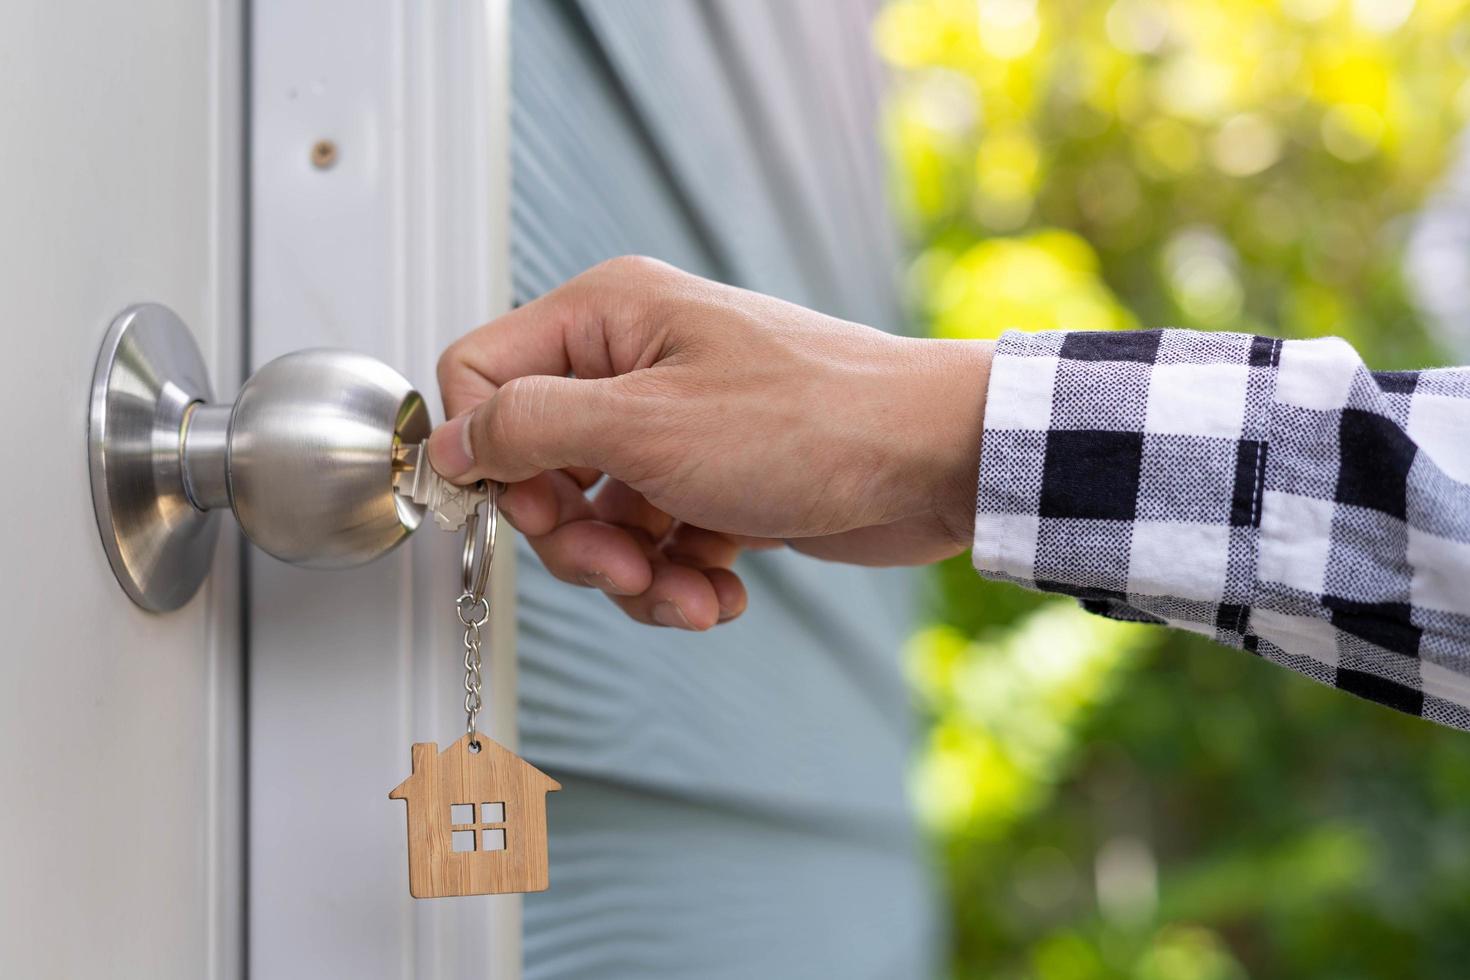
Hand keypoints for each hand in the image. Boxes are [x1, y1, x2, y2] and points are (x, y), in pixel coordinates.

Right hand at [428, 256, 992, 630]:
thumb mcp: (644, 425)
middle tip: (620, 564)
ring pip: (596, 519)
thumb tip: (448, 440)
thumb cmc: (813, 421)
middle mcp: (634, 365)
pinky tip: (722, 590)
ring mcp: (675, 427)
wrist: (933, 461)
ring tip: (688, 590)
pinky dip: (680, 580)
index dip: (486, 453)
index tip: (522, 509)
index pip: (482, 374)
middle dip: (574, 537)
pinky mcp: (712, 481)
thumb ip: (529, 428)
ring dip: (632, 574)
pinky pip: (655, 544)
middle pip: (536, 464)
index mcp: (607, 318)